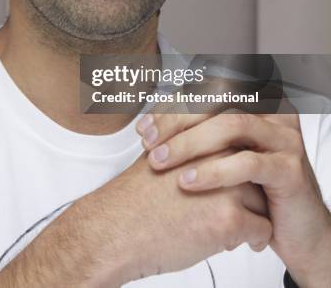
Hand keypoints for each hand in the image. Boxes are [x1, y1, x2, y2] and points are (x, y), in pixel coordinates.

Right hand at [65, 147, 270, 285]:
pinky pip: (263, 229)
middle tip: (247, 200)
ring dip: (254, 214)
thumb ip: (190, 145)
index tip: (248, 172)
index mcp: (204, 136)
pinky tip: (242, 242)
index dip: (246, 160)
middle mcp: (219, 155)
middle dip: (253, 187)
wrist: (115, 230)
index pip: (243, 140)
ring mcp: (226, 185)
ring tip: (237, 225)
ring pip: (264, 200)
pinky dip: (255, 239)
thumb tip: (209, 146)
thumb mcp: (162, 154)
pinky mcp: (230, 218)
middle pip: (256, 169)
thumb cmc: (134, 198)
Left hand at [136, 99, 330, 286]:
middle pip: (218, 101)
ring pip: (231, 125)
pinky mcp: (290, 168)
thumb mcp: (223, 156)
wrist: (294, 231)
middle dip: (176, 120)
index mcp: (256, 103)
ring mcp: (284, 138)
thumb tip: (147, 125)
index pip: (209, 90)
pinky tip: (188, 182)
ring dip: (189, 143)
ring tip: (160, 161)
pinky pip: (248, 163)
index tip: (145, 127)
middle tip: (148, 142)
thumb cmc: (252, 190)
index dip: (174, 105)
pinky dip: (214, 171)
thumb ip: (197, 134)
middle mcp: (273, 112)